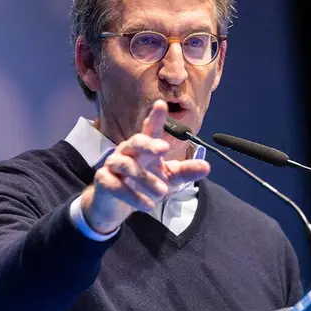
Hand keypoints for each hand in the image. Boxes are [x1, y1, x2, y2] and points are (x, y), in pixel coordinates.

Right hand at [80, 100, 210, 232]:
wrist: (117, 206)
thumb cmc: (143, 184)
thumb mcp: (168, 178)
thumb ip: (185, 171)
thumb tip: (207, 166)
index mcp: (144, 148)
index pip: (150, 129)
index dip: (154, 117)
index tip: (161, 104)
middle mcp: (127, 151)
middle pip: (135, 141)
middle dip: (149, 143)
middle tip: (163, 149)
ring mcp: (113, 164)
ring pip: (126, 165)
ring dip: (144, 178)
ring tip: (162, 192)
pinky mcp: (103, 180)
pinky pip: (115, 185)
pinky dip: (131, 195)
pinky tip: (146, 205)